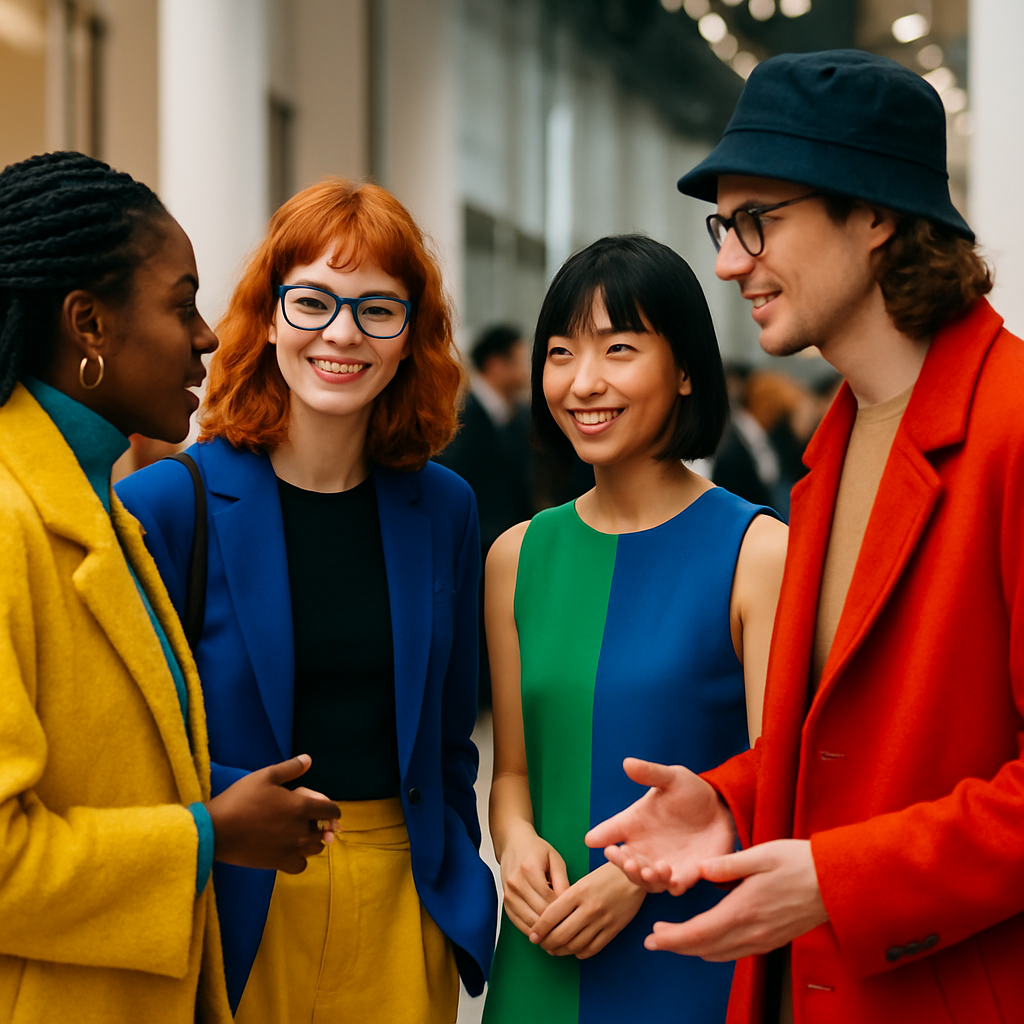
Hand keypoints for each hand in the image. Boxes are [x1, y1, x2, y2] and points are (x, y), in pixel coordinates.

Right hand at [207, 754, 340, 873]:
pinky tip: (288, 850)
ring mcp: (291, 849)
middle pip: (323, 831)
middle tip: (302, 818)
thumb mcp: (265, 776)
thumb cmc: (241, 799)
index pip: (331, 810)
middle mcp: (301, 830)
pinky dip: (299, 859)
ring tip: (296, 833)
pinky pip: (300, 865)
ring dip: (310, 841)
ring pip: (315, 849)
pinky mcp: (279, 863)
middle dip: (318, 824)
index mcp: (302, 807)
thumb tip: (309, 759)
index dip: (329, 808)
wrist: (217, 830)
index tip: (321, 807)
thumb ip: (290, 768)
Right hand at [498, 826, 569, 935]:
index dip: (564, 912)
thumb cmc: (536, 850)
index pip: (549, 900)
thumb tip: (569, 906)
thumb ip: (563, 882)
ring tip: (560, 935)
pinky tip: (544, 933)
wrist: (513, 844)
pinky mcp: (505, 903)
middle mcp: (516, 883)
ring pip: (529, 922)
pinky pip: (519, 924)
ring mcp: (508, 894)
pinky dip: (532, 931)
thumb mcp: (555, 859)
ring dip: (544, 932)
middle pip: (539, 913)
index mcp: (529, 869)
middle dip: (556, 924)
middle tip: (571, 930)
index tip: (576, 919)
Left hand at [528, 862, 645, 959]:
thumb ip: (567, 898)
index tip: (532, 935)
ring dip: (561, 951)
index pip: (551, 915)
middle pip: (560, 934)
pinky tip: (574, 950)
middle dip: (547, 943)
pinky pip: (592, 949)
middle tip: (542, 944)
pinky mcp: (613, 930)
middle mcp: (588, 908)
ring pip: (574, 945)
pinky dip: (579, 953)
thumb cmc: (606, 874)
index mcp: (578, 892)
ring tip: (555, 949)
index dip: (539, 929)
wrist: (636, 875)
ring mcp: (601, 921)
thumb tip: (548, 918)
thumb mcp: (583, 880)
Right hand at [584, 758, 735, 894]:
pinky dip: (672, 887)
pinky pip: (675, 887)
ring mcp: (665, 864)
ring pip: (648, 882)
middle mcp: (645, 848)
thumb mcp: (672, 778)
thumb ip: (650, 773)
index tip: (593, 840)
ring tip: (651, 871)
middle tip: (627, 860)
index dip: (600, 837)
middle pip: (626, 864)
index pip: (611, 832)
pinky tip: (673, 881)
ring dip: (646, 879)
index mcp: (635, 824)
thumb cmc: (689, 791)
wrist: (721, 807)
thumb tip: (627, 763)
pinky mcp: (686, 875)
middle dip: (624, 866)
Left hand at [645, 840, 827, 959]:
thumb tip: (700, 869)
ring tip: (675, 938)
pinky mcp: (774, 939)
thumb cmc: (800, 863)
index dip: (673, 938)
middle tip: (654, 938)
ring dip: (695, 948)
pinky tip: (709, 937)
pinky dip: (715, 948)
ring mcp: (765, 939)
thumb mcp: (762, 854)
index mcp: (744, 910)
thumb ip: (728, 864)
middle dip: (677, 945)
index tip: (652, 936)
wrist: (837, 884)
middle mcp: (753, 932)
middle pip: (706, 948)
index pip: (699, 933)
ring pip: (721, 953)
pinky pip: (736, 952)